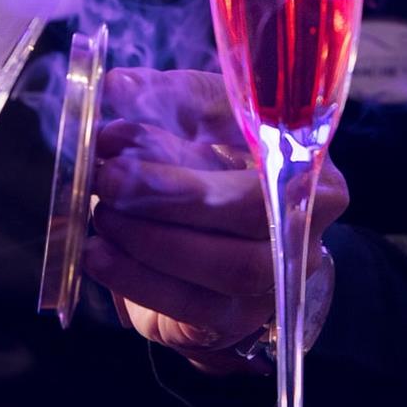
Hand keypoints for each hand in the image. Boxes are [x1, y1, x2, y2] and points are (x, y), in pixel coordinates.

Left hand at [84, 68, 344, 376]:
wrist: (226, 223)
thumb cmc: (217, 153)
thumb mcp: (200, 112)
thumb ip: (165, 98)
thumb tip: (115, 88)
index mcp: (306, 163)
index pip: (265, 159)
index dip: (199, 152)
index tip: (122, 138)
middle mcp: (305, 226)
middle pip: (253, 218)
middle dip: (171, 200)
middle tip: (104, 179)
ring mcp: (276, 278)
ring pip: (230, 270)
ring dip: (153, 243)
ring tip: (101, 216)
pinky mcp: (237, 318)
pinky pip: (197, 308)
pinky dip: (141, 281)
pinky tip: (100, 256)